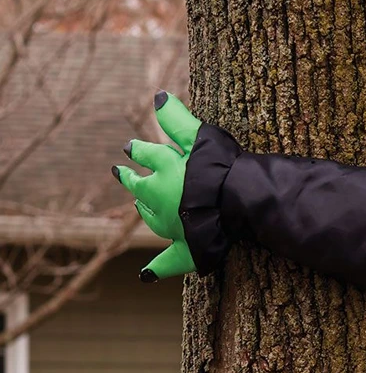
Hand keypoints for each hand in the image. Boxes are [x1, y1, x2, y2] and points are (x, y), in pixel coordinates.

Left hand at [112, 91, 201, 283]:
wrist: (238, 203)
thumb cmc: (220, 167)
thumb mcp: (199, 136)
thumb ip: (177, 119)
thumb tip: (157, 97)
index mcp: (163, 170)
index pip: (144, 155)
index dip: (137, 150)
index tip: (129, 148)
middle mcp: (161, 199)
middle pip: (141, 188)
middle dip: (130, 179)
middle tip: (121, 173)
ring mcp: (171, 226)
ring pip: (151, 219)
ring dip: (143, 211)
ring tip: (138, 207)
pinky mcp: (185, 249)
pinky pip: (168, 261)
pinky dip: (156, 268)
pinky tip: (145, 276)